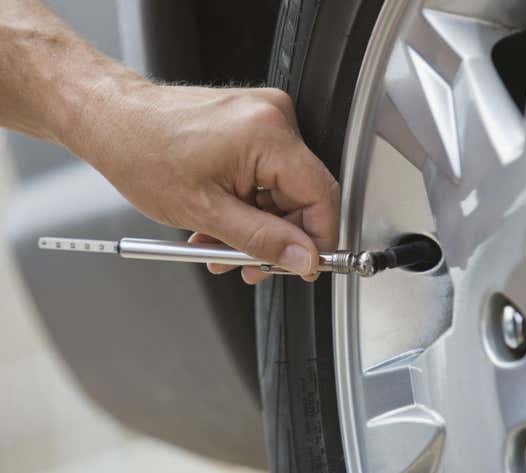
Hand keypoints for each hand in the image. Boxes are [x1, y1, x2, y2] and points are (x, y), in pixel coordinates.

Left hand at [66, 82, 339, 283]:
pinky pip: (266, 174)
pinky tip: (221, 221)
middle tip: (249, 264)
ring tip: (219, 245)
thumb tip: (302, 258)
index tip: (305, 264)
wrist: (113, 119)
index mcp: (268, 134)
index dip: (319, 239)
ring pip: (281, 190)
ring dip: (256, 225)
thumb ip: (263, 240)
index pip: (322, 195)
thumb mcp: (205, 212)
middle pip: (301, 195)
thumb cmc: (142, 152)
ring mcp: (264, 117)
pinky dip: (247, 203)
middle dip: (276, 237)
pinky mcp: (253, 122)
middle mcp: (274, 117)